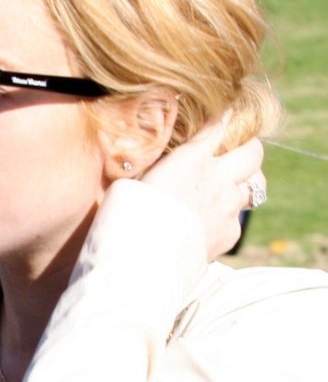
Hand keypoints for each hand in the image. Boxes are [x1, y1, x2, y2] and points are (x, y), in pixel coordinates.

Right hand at [143, 117, 265, 260]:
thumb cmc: (126, 219)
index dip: (224, 118)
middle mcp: (216, 179)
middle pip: (254, 152)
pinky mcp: (229, 234)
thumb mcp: (132, 181)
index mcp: (190, 158)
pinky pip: (237, 220)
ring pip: (255, 186)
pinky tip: (209, 225)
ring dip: (245, 183)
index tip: (223, 118)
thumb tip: (154, 167)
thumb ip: (155, 169)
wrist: (141, 263)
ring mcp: (227, 208)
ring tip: (229, 188)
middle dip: (249, 149)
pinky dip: (227, 219)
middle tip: (238, 153)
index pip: (220, 124)